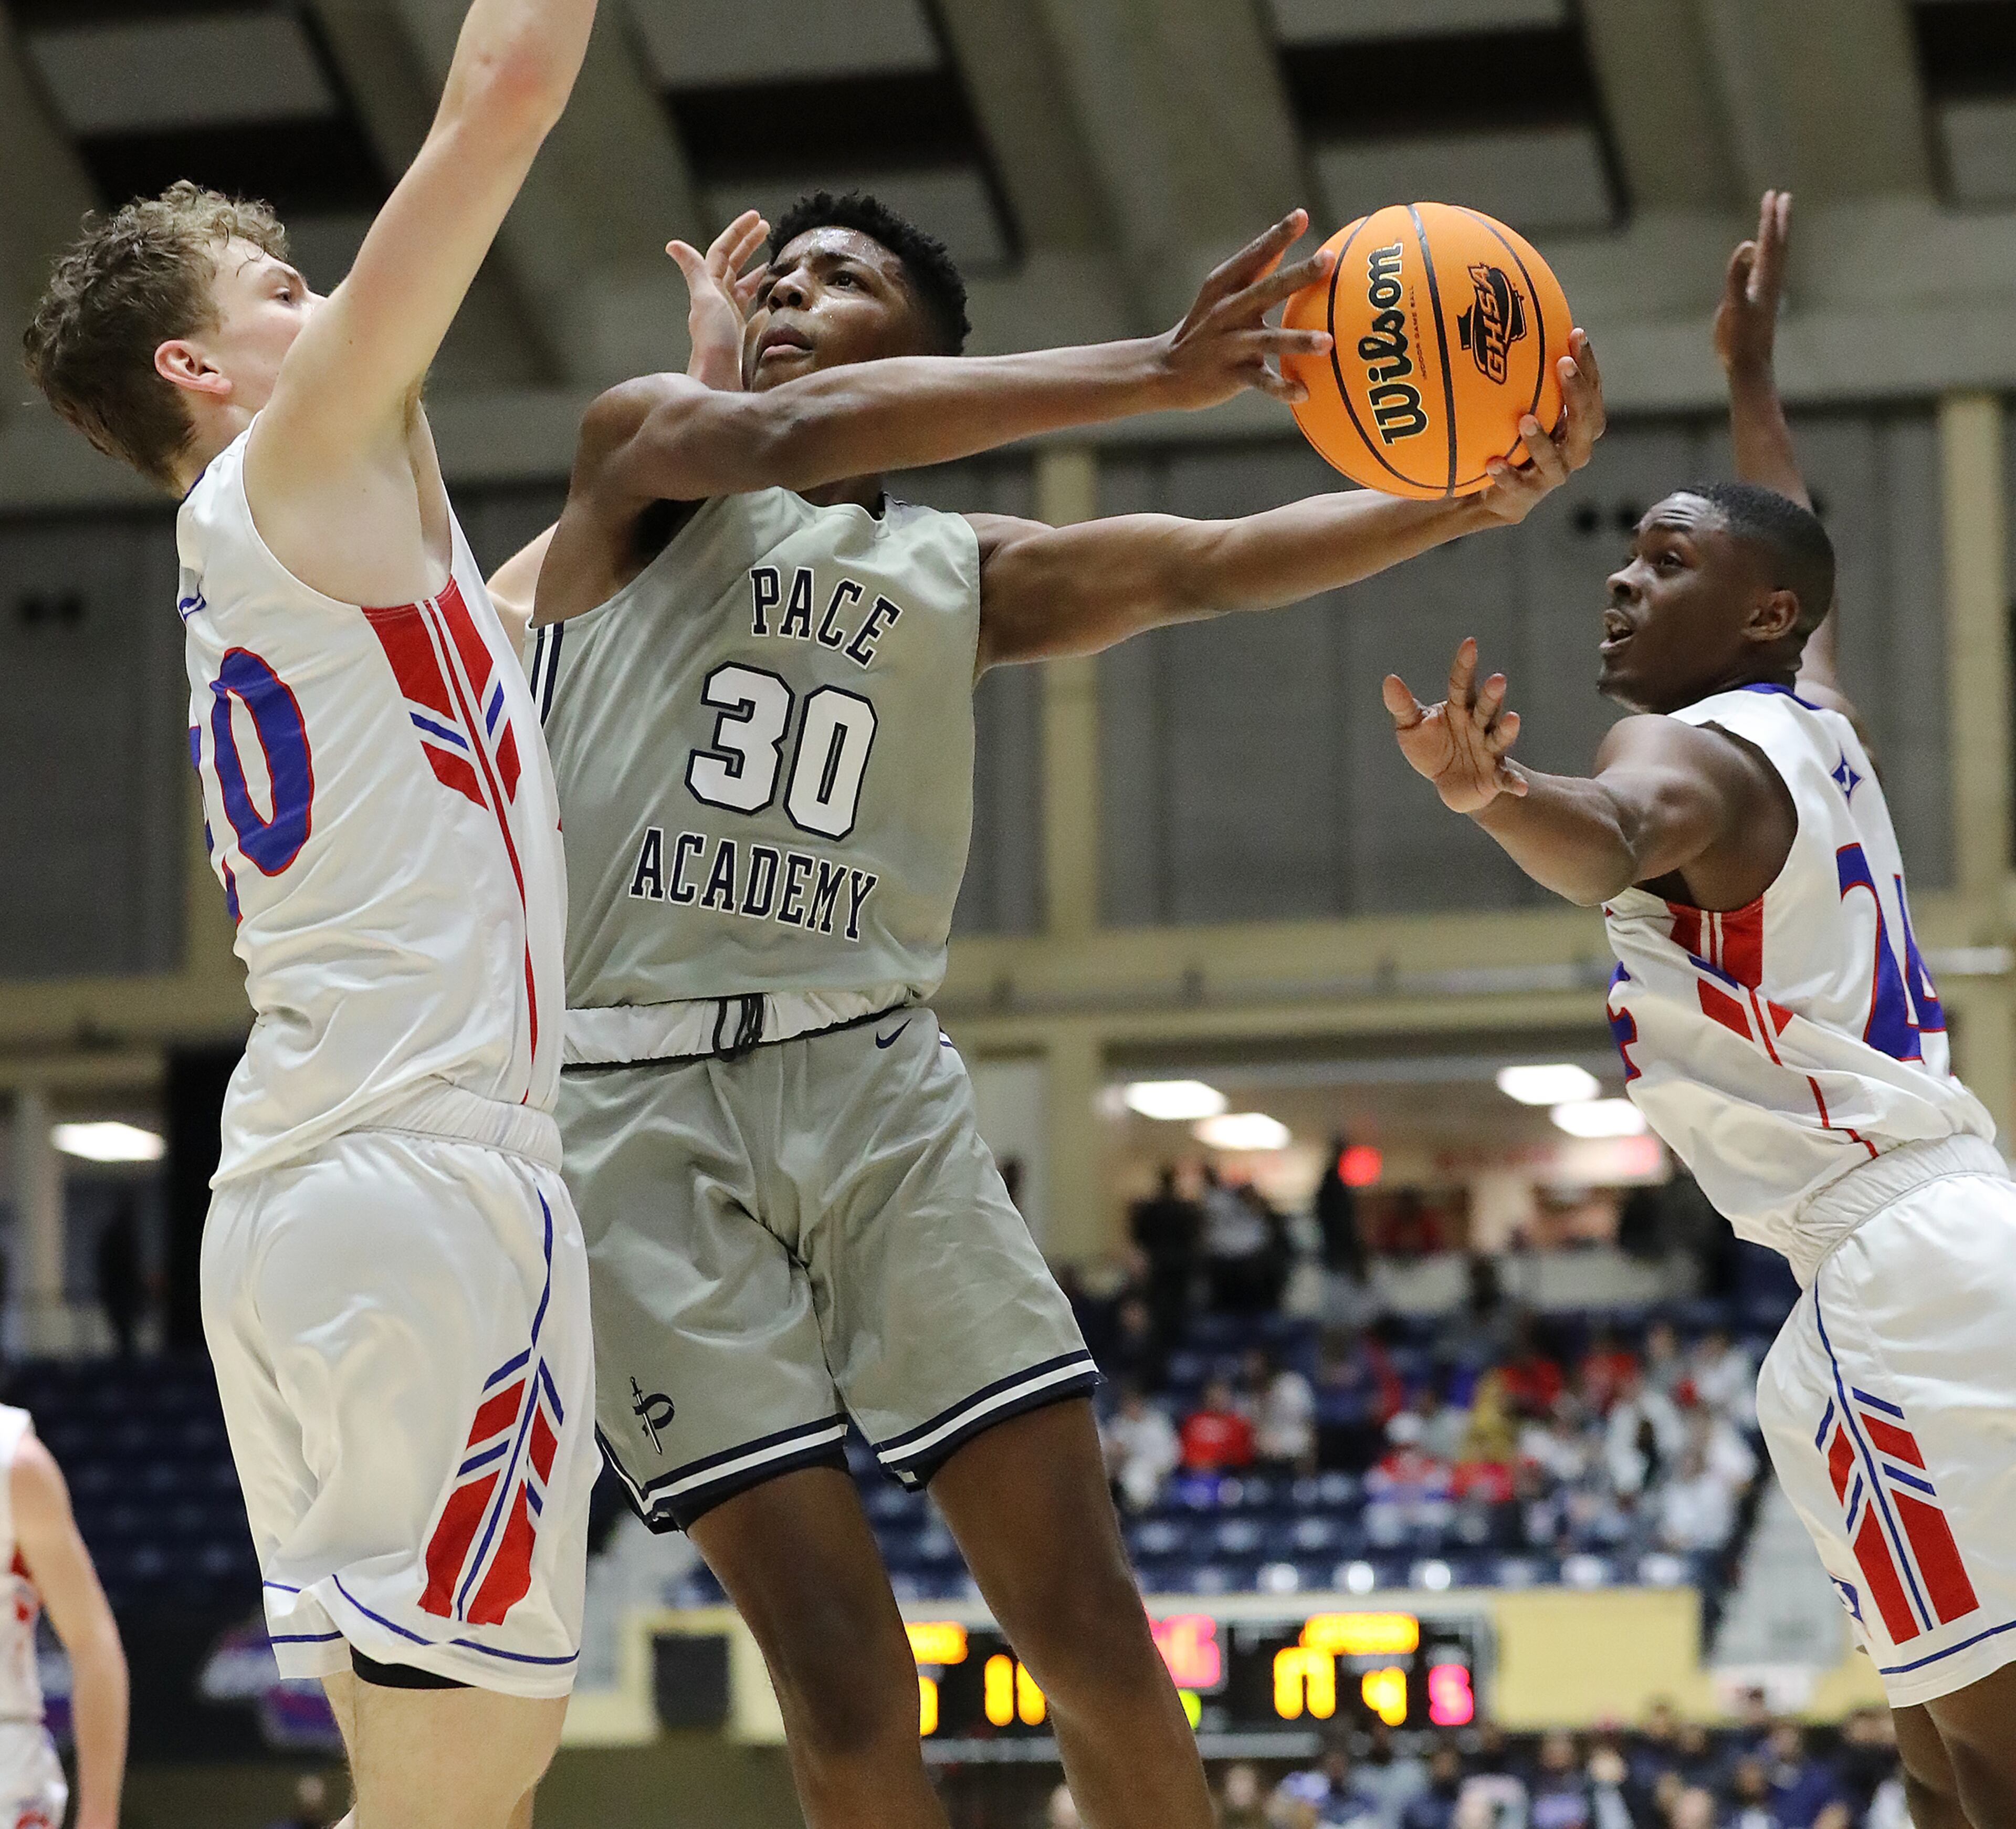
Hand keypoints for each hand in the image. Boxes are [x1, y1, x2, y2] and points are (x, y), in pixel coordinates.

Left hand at [668, 209, 769, 391]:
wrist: (719, 381)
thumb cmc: (714, 342)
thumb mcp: (705, 300)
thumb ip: (694, 272)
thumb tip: (673, 245)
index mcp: (710, 288)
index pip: (723, 251)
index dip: (738, 233)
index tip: (757, 217)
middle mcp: (717, 300)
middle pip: (732, 263)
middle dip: (748, 243)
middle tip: (767, 227)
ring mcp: (729, 316)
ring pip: (743, 282)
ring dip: (755, 266)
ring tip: (773, 256)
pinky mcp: (740, 332)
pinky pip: (751, 304)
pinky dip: (761, 293)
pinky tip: (772, 293)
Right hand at [1154, 211, 1335, 409]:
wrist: (1162, 371)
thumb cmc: (1202, 328)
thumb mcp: (1219, 294)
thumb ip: (1253, 268)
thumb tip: (1283, 236)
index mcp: (1224, 287)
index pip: (1253, 256)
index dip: (1277, 235)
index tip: (1301, 216)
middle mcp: (1226, 311)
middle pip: (1267, 290)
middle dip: (1298, 275)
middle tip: (1328, 260)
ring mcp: (1228, 344)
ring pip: (1268, 340)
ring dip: (1297, 340)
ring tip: (1327, 342)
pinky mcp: (1229, 375)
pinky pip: (1261, 383)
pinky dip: (1282, 388)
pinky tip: (1305, 393)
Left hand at [1382, 637, 1528, 814]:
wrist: (1450, 783)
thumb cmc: (1432, 748)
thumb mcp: (1411, 727)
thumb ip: (1402, 706)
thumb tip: (1389, 679)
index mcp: (1458, 708)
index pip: (1461, 683)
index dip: (1465, 665)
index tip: (1470, 643)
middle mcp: (1478, 724)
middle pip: (1485, 707)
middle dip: (1492, 695)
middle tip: (1498, 679)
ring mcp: (1488, 749)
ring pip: (1498, 736)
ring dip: (1506, 729)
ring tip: (1512, 718)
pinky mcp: (1494, 775)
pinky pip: (1505, 778)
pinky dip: (1513, 782)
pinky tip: (1520, 787)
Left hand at [1472, 328, 1605, 525]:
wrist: (1481, 492)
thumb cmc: (1504, 438)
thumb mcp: (1513, 404)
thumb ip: (1520, 376)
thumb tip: (1501, 314)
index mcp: (1574, 425)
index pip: (1592, 392)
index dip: (1588, 365)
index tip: (1576, 334)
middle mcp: (1570, 450)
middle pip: (1586, 423)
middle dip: (1577, 394)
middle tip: (1562, 365)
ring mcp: (1550, 477)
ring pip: (1556, 460)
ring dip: (1542, 440)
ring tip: (1525, 420)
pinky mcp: (1525, 499)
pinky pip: (1518, 487)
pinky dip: (1506, 475)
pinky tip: (1492, 463)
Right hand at [1715, 189, 1791, 378]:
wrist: (1749, 366)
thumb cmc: (1739, 339)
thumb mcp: (1735, 306)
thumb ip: (1738, 276)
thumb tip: (1748, 247)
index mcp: (1764, 280)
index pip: (1768, 243)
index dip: (1770, 219)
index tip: (1773, 195)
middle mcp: (1769, 283)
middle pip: (1777, 245)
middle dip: (1778, 221)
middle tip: (1781, 197)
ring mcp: (1766, 294)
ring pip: (1775, 258)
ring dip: (1775, 238)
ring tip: (1774, 222)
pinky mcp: (1759, 304)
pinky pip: (1766, 272)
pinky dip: (1767, 258)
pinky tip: (1761, 259)